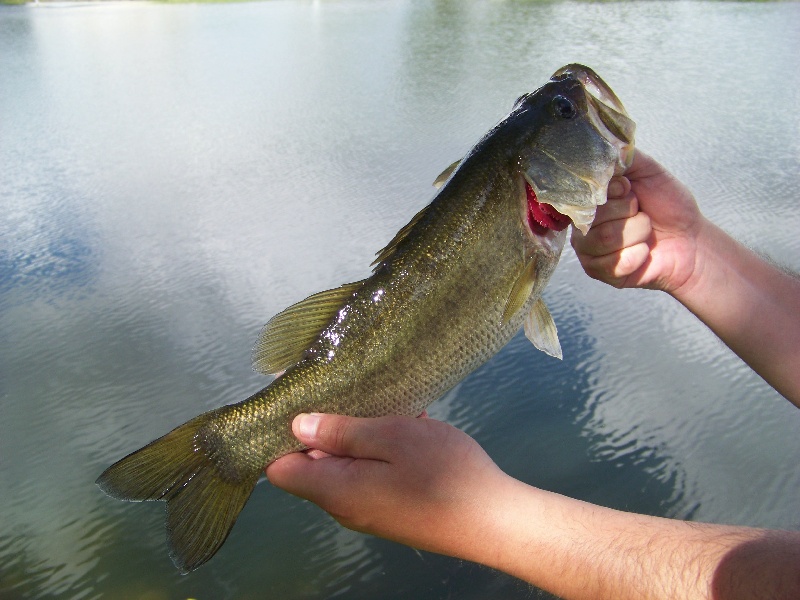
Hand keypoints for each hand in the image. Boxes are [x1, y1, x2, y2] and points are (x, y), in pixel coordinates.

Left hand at [266, 413, 506, 557]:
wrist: (495, 522)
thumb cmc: (444, 474)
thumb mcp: (391, 438)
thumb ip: (340, 432)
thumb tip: (297, 426)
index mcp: (334, 489)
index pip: (279, 467)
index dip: (280, 433)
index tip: (296, 397)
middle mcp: (344, 505)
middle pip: (313, 463)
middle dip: (325, 425)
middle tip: (348, 388)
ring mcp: (370, 509)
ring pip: (347, 464)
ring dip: (360, 433)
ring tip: (387, 403)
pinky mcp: (393, 508)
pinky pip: (372, 472)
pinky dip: (382, 447)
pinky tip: (408, 425)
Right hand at [571, 150, 705, 293]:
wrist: (691, 240)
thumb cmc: (668, 206)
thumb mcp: (649, 171)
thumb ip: (625, 158)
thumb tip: (604, 147)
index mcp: (590, 201)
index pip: (585, 193)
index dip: (614, 192)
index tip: (630, 190)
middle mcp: (583, 226)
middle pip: (597, 218)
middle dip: (630, 213)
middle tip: (641, 213)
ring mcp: (588, 251)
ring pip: (607, 239)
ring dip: (638, 233)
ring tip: (645, 231)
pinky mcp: (600, 273)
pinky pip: (616, 263)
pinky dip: (639, 254)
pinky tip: (644, 252)